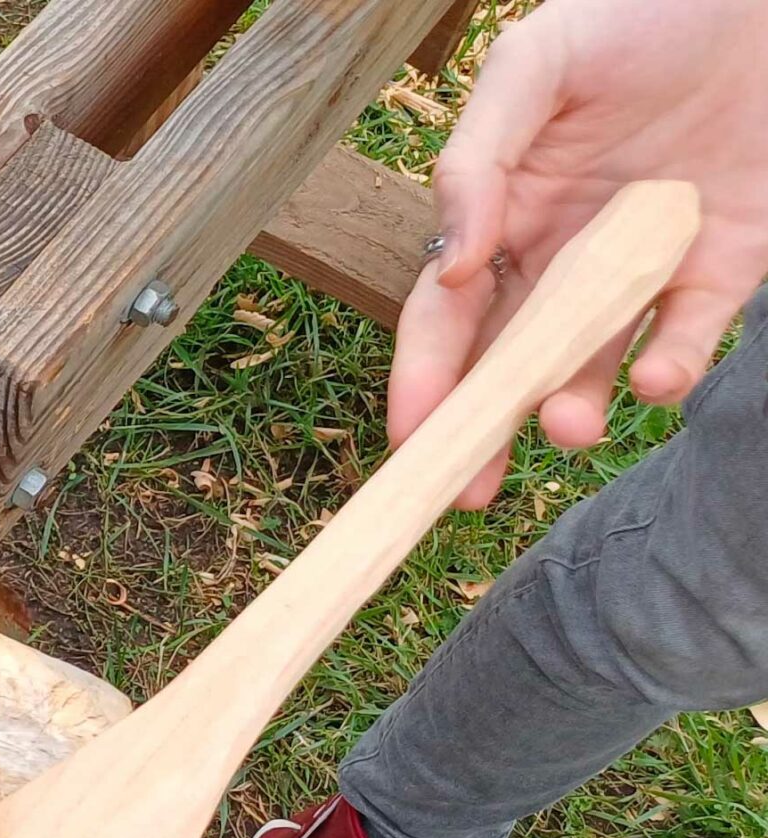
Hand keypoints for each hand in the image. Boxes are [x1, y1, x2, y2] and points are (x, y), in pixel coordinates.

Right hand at [390, 0, 767, 506]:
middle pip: (506, 365)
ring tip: (570, 426)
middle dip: (481, 433)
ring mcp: (643, 268)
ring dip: (574, 408)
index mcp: (504, 217)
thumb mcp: (535, 64)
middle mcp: (564, 257)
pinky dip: (671, 366)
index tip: (409, 441)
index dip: (421, 381)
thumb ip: (477, 158)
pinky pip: (691, 334)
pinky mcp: (723, 265)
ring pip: (594, 366)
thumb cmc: (638, 13)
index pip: (444, 319)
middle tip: (465, 492)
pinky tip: (656, 376)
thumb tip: (449, 270)